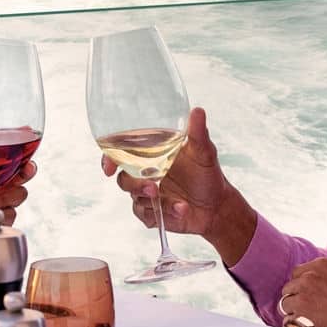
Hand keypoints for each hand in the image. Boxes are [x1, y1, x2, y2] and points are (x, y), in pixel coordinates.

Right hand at [101, 107, 250, 251]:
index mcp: (150, 155)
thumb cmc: (207, 175)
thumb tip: (198, 111)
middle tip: (152, 187)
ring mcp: (146, 195)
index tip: (109, 167)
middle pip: (122, 178)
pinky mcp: (151, 214)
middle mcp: (144, 174)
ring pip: (134, 198)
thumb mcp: (204, 153)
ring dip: (151, 200)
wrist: (217, 207)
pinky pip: (147, 215)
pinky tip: (181, 209)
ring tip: (174, 202)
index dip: (109, 158)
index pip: (120, 153)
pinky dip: (165, 213)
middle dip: (134, 184)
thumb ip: (198, 134)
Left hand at [277, 258, 326, 326]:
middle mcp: (309, 278)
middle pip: (289, 288)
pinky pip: (289, 322)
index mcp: (321, 265)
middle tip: (310, 311)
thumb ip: (323, 277)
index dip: (301, 286)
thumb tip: (305, 285)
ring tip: (312, 321)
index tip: (308, 296)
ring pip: (286, 304)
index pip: (297, 273)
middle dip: (296, 298)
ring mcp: (304, 298)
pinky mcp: (303, 318)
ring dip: (295, 312)